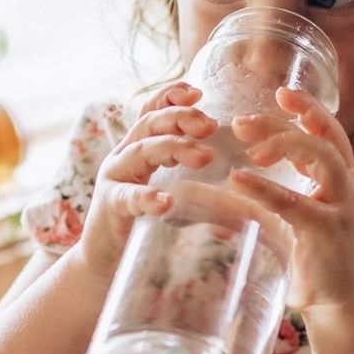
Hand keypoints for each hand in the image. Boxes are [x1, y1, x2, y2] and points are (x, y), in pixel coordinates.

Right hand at [74, 81, 216, 281]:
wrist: (104, 261)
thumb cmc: (143, 227)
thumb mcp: (173, 199)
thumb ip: (200, 191)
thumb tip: (249, 199)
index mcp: (137, 149)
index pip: (151, 111)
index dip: (172, 96)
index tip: (200, 92)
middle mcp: (123, 157)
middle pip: (149, 123)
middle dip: (181, 118)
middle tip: (212, 125)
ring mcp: (113, 180)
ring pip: (141, 151)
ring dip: (174, 148)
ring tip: (204, 157)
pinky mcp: (109, 207)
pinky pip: (127, 198)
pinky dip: (147, 197)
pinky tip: (166, 201)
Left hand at [229, 87, 353, 311]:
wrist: (338, 305)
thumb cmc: (311, 262)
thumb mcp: (288, 220)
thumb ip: (261, 200)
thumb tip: (212, 187)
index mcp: (342, 180)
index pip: (330, 132)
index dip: (308, 108)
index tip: (280, 92)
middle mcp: (349, 188)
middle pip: (324, 137)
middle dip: (285, 122)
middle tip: (243, 122)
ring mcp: (343, 208)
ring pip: (321, 157)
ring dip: (283, 142)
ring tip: (247, 143)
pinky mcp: (328, 232)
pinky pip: (295, 202)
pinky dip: (264, 187)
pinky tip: (238, 179)